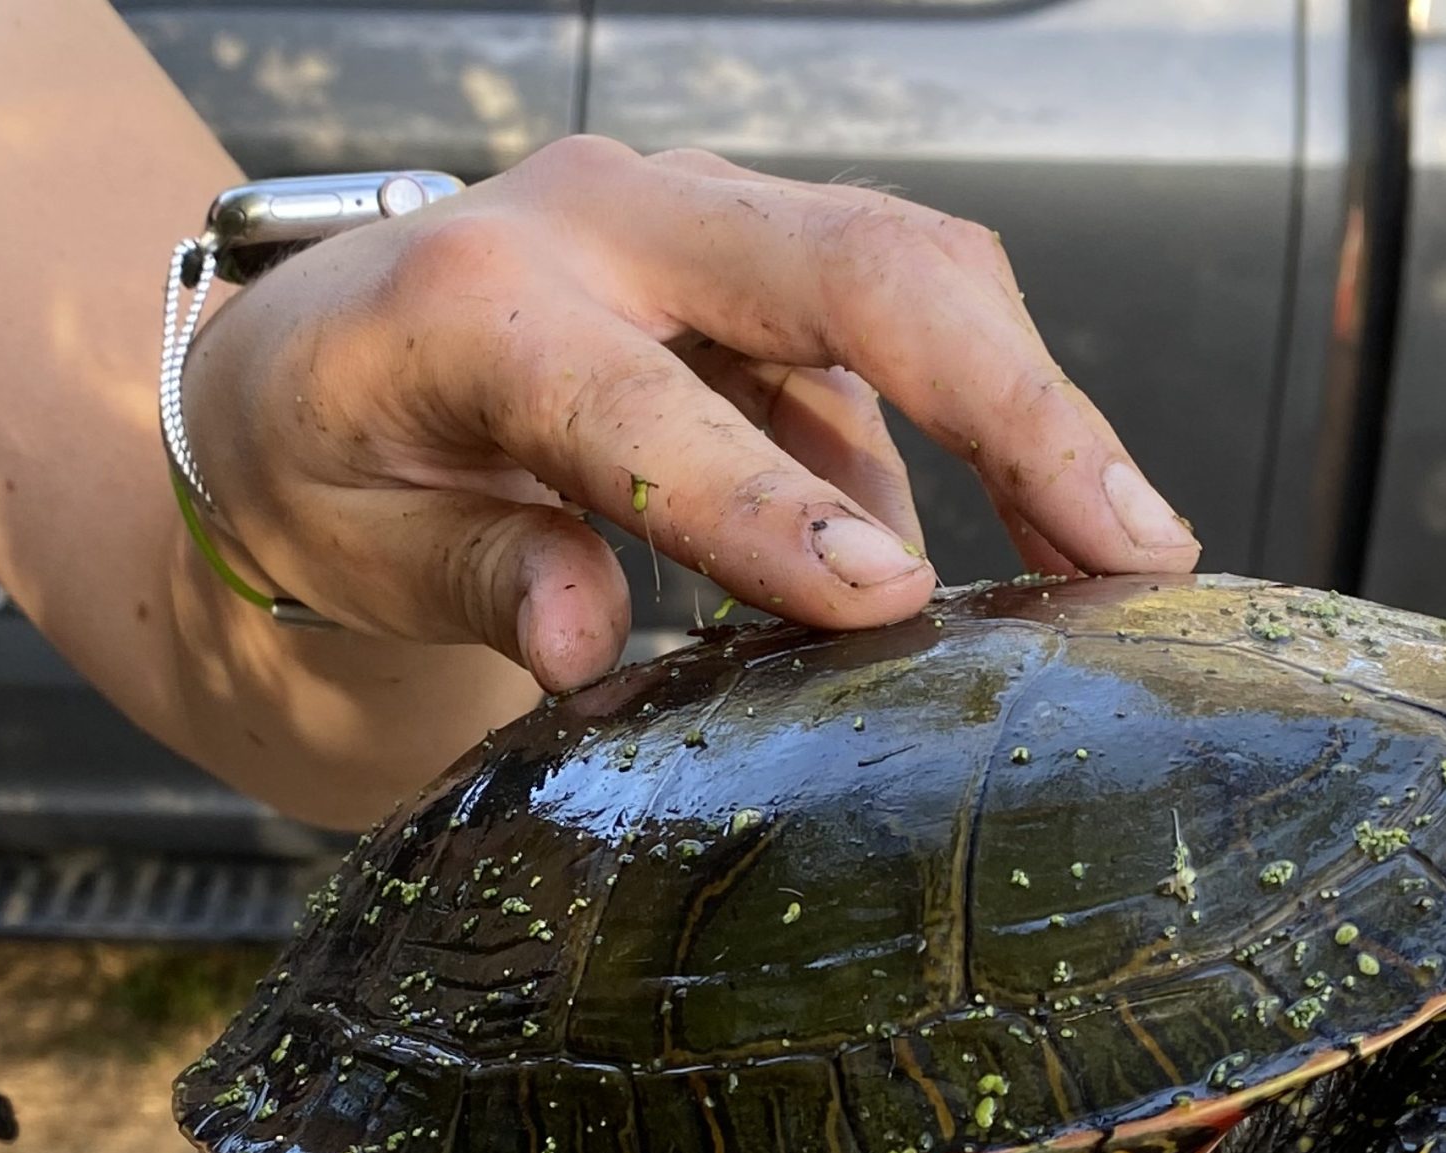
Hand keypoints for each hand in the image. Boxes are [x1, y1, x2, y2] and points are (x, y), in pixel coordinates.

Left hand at [183, 139, 1204, 690]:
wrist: (310, 349)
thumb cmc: (328, 460)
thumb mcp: (354, 544)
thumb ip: (472, 578)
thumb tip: (582, 642)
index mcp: (476, 299)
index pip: (644, 403)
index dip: (767, 506)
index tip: (888, 604)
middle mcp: (609, 218)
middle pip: (857, 268)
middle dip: (1014, 404)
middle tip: (1136, 547)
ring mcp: (696, 223)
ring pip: (909, 275)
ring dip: (1030, 416)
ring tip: (1126, 561)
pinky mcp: (755, 266)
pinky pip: (891, 330)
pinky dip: (971, 435)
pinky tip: (1023, 552)